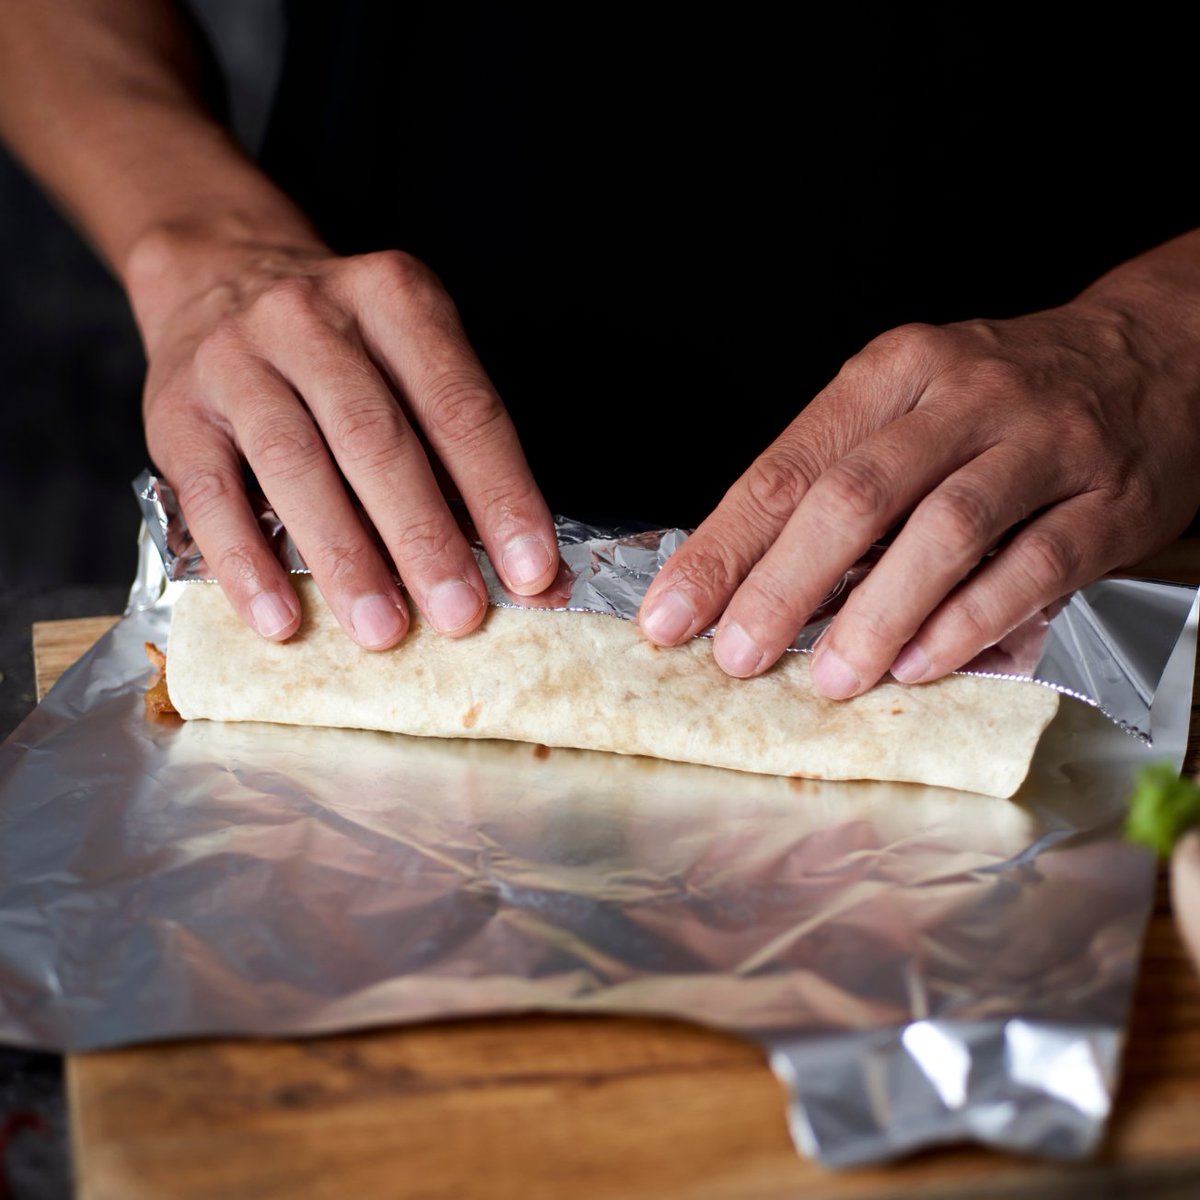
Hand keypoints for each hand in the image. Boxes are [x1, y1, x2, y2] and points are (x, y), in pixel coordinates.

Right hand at [135, 231, 558, 648]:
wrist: (213, 274)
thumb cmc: (341, 344)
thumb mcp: (408, 360)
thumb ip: (461, 456)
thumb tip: (533, 572)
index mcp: (395, 299)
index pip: (460, 407)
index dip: (502, 495)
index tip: (532, 572)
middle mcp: (311, 318)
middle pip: (377, 439)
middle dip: (424, 536)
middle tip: (460, 613)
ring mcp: (235, 360)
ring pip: (295, 465)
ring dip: (344, 557)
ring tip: (382, 629)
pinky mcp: (175, 412)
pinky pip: (210, 495)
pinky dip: (247, 563)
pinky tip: (280, 619)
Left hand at [638, 294, 1199, 695]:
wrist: (1153, 355)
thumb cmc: (999, 399)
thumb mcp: (909, 404)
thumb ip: (837, 477)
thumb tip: (745, 577)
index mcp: (891, 373)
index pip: (786, 467)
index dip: (722, 548)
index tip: (670, 614)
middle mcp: (961, 397)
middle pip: (855, 496)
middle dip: (783, 585)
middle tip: (736, 656)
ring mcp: (1040, 443)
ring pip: (943, 530)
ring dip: (876, 614)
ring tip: (829, 678)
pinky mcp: (1105, 499)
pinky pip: (1030, 565)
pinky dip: (968, 620)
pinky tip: (921, 663)